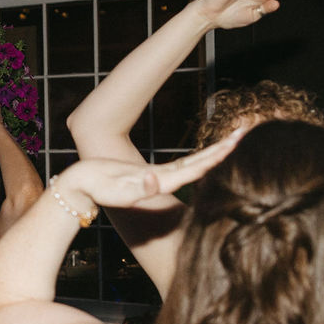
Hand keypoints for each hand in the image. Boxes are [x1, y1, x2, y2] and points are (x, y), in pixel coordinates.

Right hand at [53, 130, 245, 212]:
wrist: (78, 192)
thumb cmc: (92, 189)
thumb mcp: (113, 187)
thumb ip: (135, 186)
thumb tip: (156, 181)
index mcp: (159, 183)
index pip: (195, 168)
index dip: (215, 155)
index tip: (234, 142)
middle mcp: (163, 181)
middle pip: (201, 164)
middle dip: (224, 148)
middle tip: (245, 131)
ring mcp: (158, 178)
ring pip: (194, 163)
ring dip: (215, 151)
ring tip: (234, 138)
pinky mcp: (151, 175)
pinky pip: (182, 164)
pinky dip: (199, 157)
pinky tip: (207, 155)